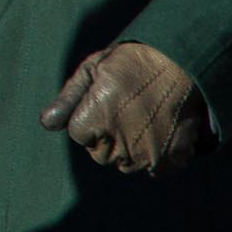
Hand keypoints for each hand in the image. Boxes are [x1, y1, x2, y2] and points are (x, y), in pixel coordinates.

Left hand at [40, 41, 212, 174]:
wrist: (183, 63)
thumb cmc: (132, 62)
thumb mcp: (93, 69)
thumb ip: (68, 99)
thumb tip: (47, 124)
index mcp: (98, 117)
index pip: (78, 134)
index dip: (87, 119)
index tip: (102, 103)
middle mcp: (121, 141)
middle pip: (100, 154)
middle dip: (104, 138)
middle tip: (122, 112)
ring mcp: (148, 153)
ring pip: (126, 164)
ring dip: (129, 149)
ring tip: (141, 120)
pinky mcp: (172, 158)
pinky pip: (155, 170)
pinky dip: (155, 156)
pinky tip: (158, 133)